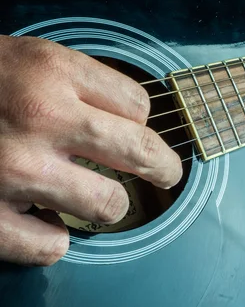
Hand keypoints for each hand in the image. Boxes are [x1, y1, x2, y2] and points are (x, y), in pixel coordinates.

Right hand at [0, 36, 181, 265]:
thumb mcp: (25, 58)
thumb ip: (77, 83)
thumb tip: (134, 118)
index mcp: (51, 71)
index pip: (140, 106)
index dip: (143, 121)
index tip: (137, 130)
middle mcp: (40, 118)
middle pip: (143, 153)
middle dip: (165, 168)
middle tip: (167, 175)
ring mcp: (14, 171)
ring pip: (107, 206)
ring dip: (106, 206)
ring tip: (95, 201)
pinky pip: (51, 248)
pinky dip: (53, 241)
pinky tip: (43, 224)